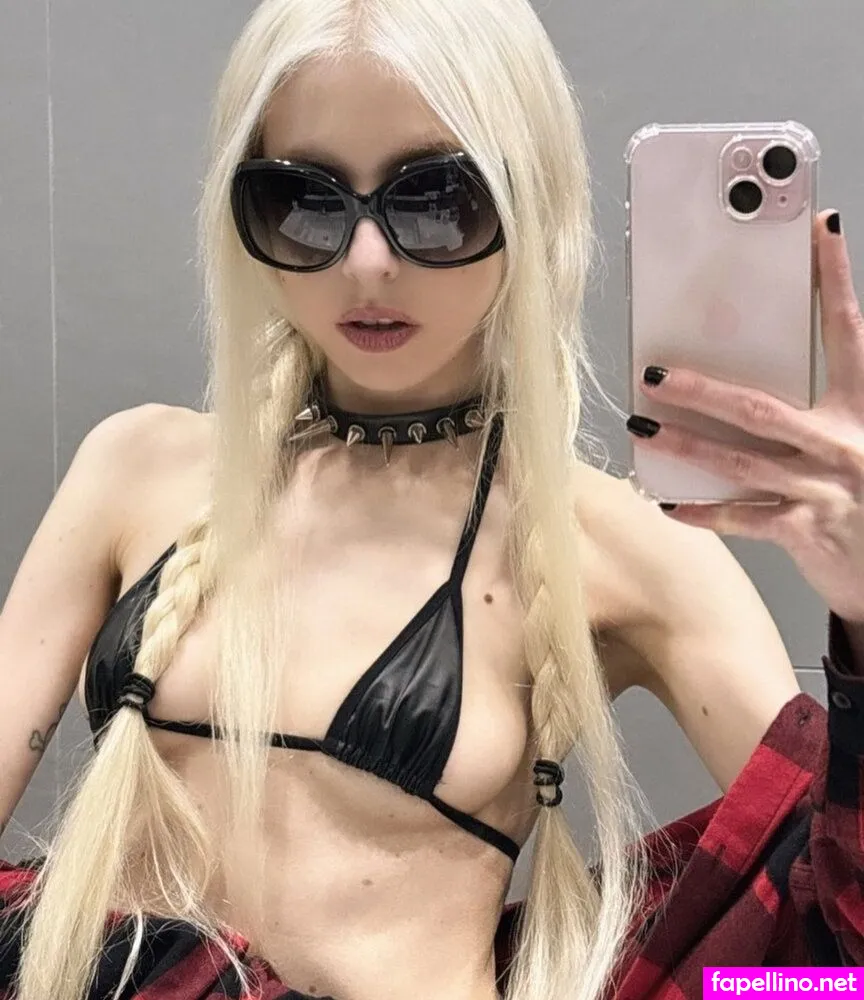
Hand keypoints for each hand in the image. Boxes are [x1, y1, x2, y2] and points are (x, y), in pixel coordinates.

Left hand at [627, 209, 863, 624]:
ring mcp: (823, 488)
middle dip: (703, 390)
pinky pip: (744, 516)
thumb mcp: (860, 438)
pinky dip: (704, 512)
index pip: (847, 332)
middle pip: (761, 407)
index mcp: (863, 409)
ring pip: (740, 460)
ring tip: (642, 430)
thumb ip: (824, 408)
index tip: (820, 229)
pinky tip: (670, 503)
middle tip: (656, 374)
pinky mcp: (807, 529)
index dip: (834, 279)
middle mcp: (843, 442)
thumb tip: (753, 386)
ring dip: (685, 445)